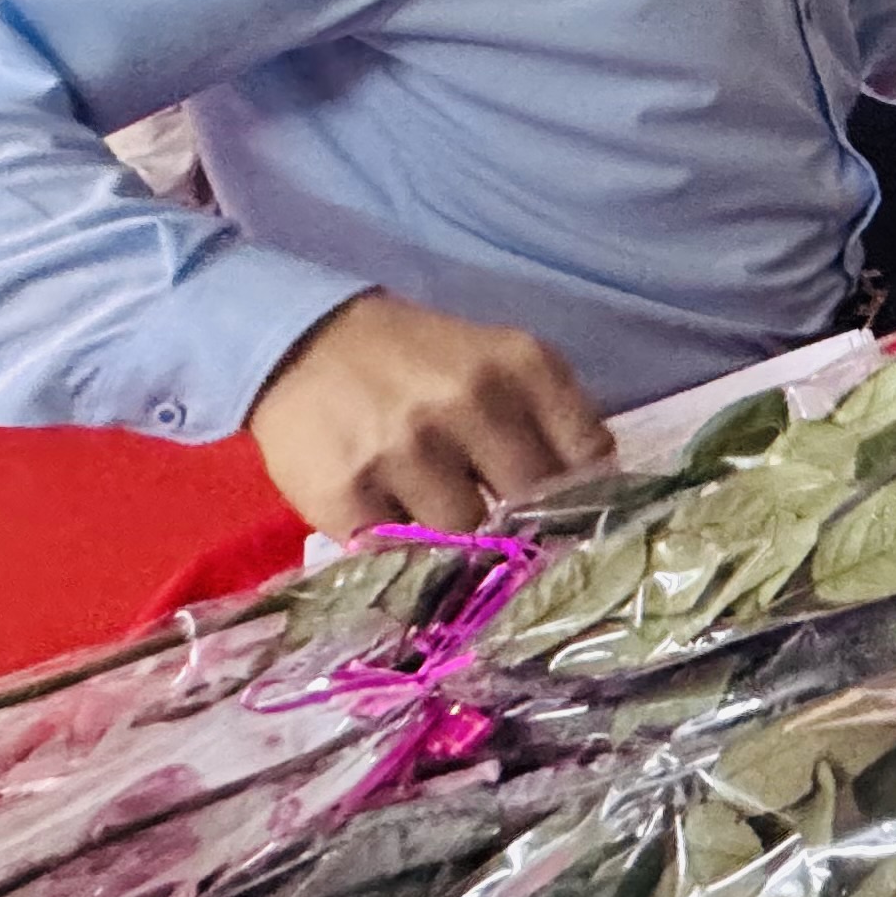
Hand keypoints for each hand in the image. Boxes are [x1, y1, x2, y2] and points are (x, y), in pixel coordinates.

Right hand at [244, 291, 610, 534]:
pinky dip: (402, 546)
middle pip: (530, 503)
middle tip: (501, 525)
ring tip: (434, 511)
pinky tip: (392, 518)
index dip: (582, 493)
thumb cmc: (418, 362)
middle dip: (521, 521)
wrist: (306, 344)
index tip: (570, 512)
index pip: (587, 456)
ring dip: (456, 536)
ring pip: (466, 535)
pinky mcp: (347, 495)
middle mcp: (469, 402)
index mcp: (522, 366)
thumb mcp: (498, 363)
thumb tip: (589, 496)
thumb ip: (547, 419)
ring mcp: (406, 451)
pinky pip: (400, 552)